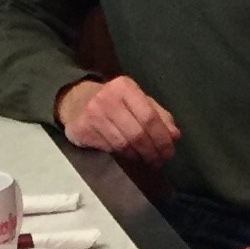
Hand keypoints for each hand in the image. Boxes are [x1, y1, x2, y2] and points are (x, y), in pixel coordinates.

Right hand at [57, 75, 178, 167]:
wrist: (74, 100)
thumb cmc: (113, 101)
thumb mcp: (136, 100)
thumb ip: (158, 115)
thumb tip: (175, 135)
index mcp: (125, 87)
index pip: (149, 116)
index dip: (162, 138)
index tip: (170, 151)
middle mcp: (108, 99)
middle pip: (137, 133)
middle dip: (152, 151)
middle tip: (160, 161)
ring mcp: (93, 114)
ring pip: (123, 144)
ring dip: (139, 156)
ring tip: (147, 160)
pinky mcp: (83, 129)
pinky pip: (110, 148)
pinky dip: (124, 155)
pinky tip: (130, 155)